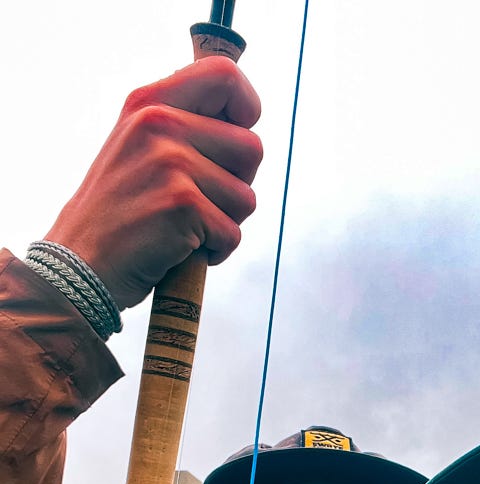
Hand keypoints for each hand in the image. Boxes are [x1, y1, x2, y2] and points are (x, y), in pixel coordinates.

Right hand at [43, 56, 262, 310]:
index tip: (237, 138)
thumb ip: (182, 126)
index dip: (247, 109)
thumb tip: (243, 121)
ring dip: (225, 223)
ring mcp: (170, 163)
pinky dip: (215, 252)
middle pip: (252, 148)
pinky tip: (179, 250)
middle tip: (200, 203)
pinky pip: (232, 234)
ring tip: (184, 228)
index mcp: (150, 102)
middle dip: (238, 186)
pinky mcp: (181, 204)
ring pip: (247, 198)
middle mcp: (159, 123)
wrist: (80, 265)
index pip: (224, 75)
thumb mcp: (139, 149)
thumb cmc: (120, 215)